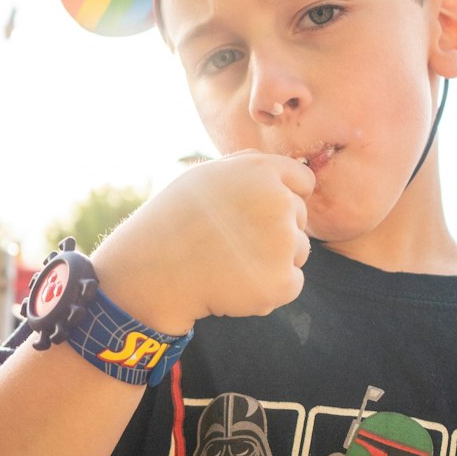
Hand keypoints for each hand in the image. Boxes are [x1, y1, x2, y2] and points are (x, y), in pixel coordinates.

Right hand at [92, 151, 315, 332]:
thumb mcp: (204, 176)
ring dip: (274, 260)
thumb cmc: (173, 221)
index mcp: (261, 170)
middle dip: (276, 230)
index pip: (303, 182)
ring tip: (231, 262)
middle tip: (233, 242)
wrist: (153, 271)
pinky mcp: (281, 281)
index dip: (284, 198)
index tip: (260, 214)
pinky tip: (237, 284)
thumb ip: (246, 167)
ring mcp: (282, 243)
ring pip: (298, 251)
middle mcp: (278, 201)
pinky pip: (292, 283)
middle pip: (299, 218)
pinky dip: (270, 289)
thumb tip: (276, 167)